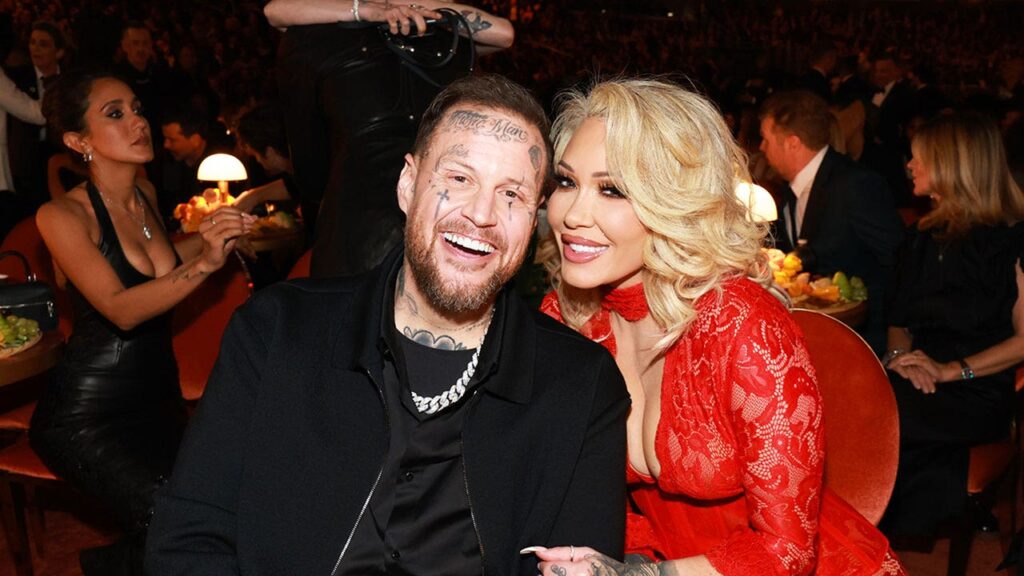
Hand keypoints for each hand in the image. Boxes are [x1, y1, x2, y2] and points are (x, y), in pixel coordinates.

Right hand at [196, 207, 254, 271]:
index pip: (222, 209)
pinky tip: (246, 232)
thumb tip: (254, 217)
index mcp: (206, 220)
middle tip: (251, 220)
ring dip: (240, 224)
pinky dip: (239, 231)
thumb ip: (240, 224)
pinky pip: (228, 232)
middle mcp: (204, 225)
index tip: (248, 216)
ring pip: (226, 223)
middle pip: (224, 215)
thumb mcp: (231, 233)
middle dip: (240, 217)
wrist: (211, 262)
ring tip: (250, 226)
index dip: (237, 211)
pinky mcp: (212, 241)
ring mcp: (207, 233)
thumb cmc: (221, 247)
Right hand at [361, 0, 440, 35]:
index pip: (421, 10)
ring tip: (403, 32)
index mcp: (406, 9)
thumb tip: (418, 27)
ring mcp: (396, 10)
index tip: (439, 17)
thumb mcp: (398, 17)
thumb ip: (407, 20)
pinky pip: (395, 24)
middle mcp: (403, 8)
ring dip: (406, 30)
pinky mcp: (388, 14)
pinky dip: (394, 30)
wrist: (370, 9)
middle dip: (421, 26)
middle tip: (421, 33)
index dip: (431, 13)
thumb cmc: (386, 14)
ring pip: (406, 21)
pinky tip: (393, 30)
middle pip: (417, 16)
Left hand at [526, 546, 665, 575]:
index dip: (547, 565)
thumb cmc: (605, 567)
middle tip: (563, 571)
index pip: (548, 569)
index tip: (552, 563)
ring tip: (568, 575)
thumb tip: (539, 552)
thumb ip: (561, 552)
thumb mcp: (586, 553)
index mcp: (582, 572)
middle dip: (550, 574)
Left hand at [888, 349, 953, 392]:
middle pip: (902, 356)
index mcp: (915, 355)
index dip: (894, 361)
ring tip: (891, 365)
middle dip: (894, 361)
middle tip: (887, 366)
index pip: (902, 356)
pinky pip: (913, 361)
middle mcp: (917, 354)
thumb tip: (900, 372)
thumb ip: (910, 369)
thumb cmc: (930, 373)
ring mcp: (921, 357)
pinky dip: (907, 362)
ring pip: (906, 357)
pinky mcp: (924, 361)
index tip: (887, 366)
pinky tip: (901, 364)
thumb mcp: (918, 371)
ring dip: (898, 361)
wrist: (943, 373)